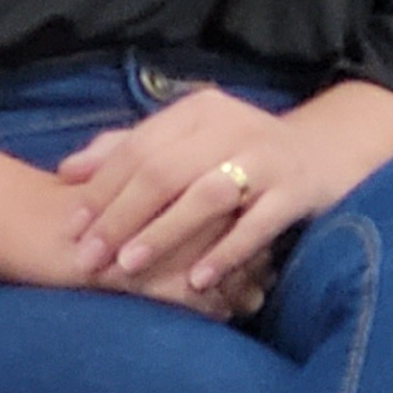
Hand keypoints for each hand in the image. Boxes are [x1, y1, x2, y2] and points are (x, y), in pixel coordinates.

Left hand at [60, 80, 392, 301]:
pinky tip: (198, 281)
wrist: (325, 154)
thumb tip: (66, 171)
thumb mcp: (189, 142)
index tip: (73, 227)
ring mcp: (267, 159)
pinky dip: (225, 253)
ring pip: (204, 196)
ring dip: (163, 234)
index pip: (138, 147)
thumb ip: (130, 150)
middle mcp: (232, 126)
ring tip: (128, 267)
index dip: (101, 188)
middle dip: (121, 217)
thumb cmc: (239, 154)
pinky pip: (256, 224)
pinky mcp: (296, 191)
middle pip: (163, 171)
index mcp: (199, 111)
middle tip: (90, 257)